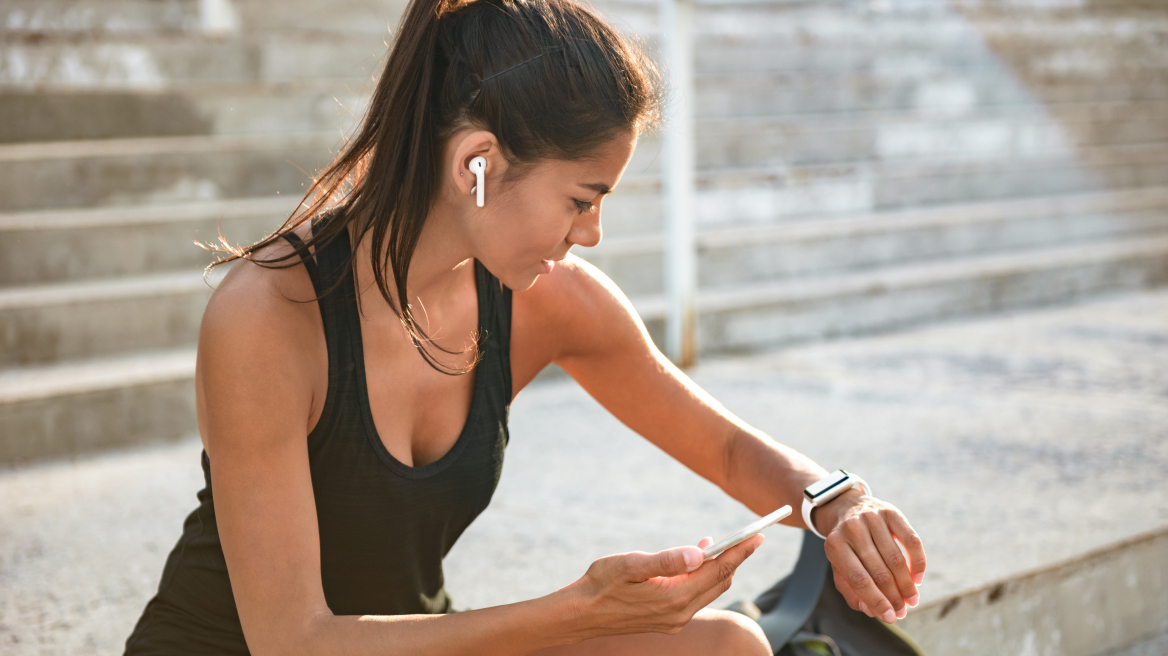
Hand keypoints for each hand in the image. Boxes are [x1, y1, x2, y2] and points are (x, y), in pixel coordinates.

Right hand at [564, 533, 763, 640]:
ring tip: (717, 545)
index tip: (757, 535)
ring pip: (709, 590)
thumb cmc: (602, 583)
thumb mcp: (630, 565)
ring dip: (717, 567)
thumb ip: (666, 560)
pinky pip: (695, 596)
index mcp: (674, 597)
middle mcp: (680, 613)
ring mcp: (674, 620)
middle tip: (747, 536)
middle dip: (735, 558)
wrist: (581, 614)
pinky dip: (702, 578)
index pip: (718, 570)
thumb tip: (699, 552)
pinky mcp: (668, 621)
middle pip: (719, 581)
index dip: (740, 552)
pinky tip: (693, 562)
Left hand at [815, 489, 925, 623]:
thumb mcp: (838, 566)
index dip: (877, 601)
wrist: (846, 507)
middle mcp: (852, 529)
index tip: (891, 618)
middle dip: (894, 596)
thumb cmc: (845, 545)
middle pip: (879, 571)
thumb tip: (872, 611)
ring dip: (907, 584)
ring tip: (912, 600)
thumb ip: (851, 591)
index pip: (858, 580)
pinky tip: (918, 578)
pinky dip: (918, 562)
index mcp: (835, 545)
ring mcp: (872, 518)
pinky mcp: (890, 512)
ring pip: (896, 558)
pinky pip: (911, 540)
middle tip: (903, 611)